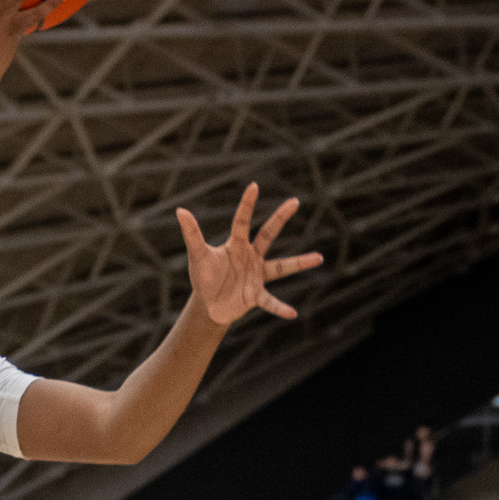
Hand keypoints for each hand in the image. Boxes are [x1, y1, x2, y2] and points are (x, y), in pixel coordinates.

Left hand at [177, 183, 322, 325]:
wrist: (208, 304)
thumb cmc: (204, 277)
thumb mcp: (197, 256)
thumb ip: (192, 234)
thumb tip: (180, 210)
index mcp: (236, 245)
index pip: (242, 221)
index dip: (247, 205)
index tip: (253, 186)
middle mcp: (251, 256)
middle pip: (268, 234)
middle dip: (280, 218)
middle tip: (295, 201)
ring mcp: (257, 275)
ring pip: (281, 267)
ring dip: (299, 263)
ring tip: (319, 258)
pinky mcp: (256, 295)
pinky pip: (270, 301)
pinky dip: (280, 308)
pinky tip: (292, 313)